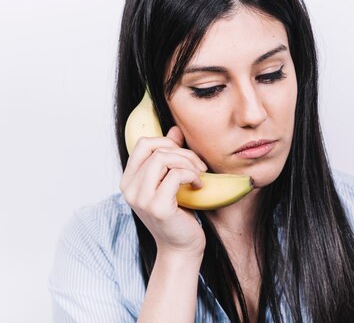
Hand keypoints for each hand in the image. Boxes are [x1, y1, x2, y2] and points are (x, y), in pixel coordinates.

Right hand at [120, 126, 207, 256]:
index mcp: (129, 181)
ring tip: (198, 176)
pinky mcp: (157, 207)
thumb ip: (170, 157)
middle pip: (156, 149)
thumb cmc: (178, 215)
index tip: (184, 155)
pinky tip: (198, 186)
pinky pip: (175, 175)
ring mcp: (141, 199)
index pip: (142, 143)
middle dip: (183, 153)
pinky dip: (191, 175)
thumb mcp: (171, 182)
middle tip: (199, 167)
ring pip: (164, 158)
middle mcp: (129, 189)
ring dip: (188, 163)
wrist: (182, 248)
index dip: (167, 142)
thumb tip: (175, 129)